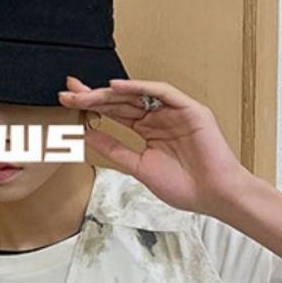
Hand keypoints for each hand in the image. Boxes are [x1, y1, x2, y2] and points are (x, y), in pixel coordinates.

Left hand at [62, 74, 247, 221]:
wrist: (214, 195)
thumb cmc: (185, 186)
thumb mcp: (139, 168)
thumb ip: (115, 150)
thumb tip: (87, 137)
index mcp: (148, 131)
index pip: (115, 113)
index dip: (92, 106)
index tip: (69, 103)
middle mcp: (159, 117)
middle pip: (122, 101)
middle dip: (94, 96)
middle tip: (68, 93)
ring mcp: (174, 111)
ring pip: (137, 94)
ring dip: (110, 92)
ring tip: (85, 93)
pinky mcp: (189, 108)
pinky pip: (161, 92)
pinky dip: (139, 88)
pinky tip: (117, 87)